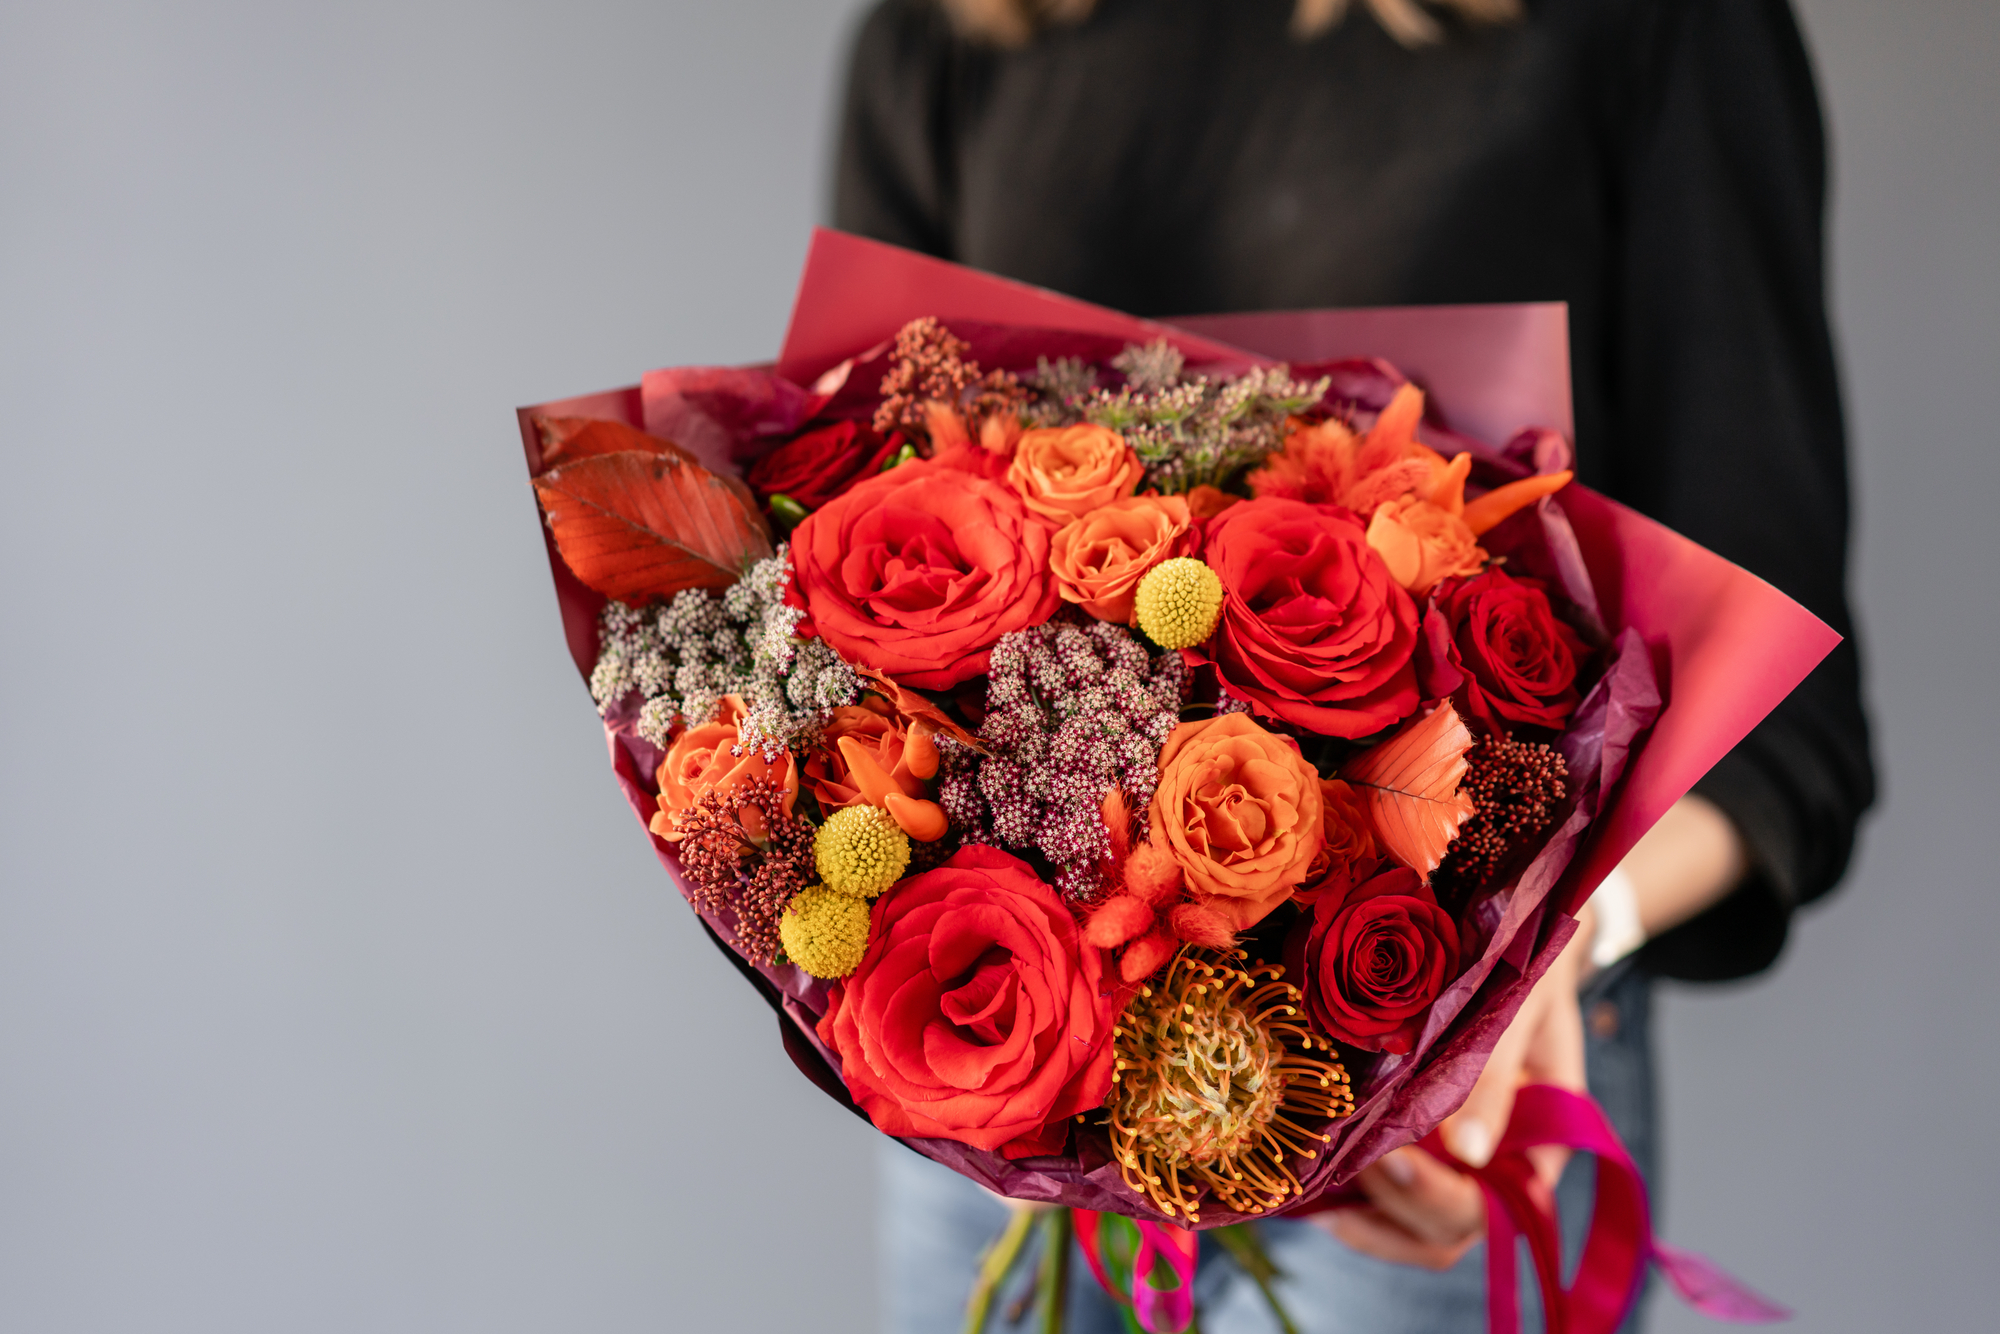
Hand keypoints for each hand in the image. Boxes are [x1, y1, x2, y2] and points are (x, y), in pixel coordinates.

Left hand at [1313, 906, 1591, 1269]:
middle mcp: (1497, 1168)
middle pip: (1445, 1232)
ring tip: (1311, 1188)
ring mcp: (1455, 1166)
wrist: (1510, 939)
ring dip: (1362, 1216)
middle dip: (1389, 1209)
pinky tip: (1308, 1177)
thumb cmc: (1524, 969)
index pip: (1490, 1207)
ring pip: (1411, 1229)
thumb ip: (1496, 1076)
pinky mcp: (1418, 1148)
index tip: (1391, 1160)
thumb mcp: (1520, 1011)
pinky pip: (1386, 1195)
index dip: (1439, 1197)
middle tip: (1339, 1163)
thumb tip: (1469, 1150)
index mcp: (1539, 1144)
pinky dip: (1350, 1194)